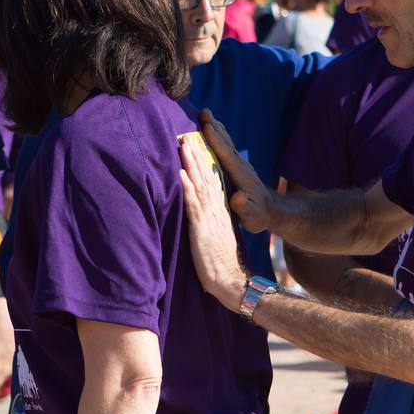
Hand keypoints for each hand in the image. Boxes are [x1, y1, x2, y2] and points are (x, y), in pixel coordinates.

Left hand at [179, 133, 248, 310]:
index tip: (199, 142)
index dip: (206, 161)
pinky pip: (193, 204)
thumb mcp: (217, 235)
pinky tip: (181, 173)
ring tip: (184, 143)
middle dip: (198, 154)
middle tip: (190, 133)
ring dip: (192, 163)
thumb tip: (204, 211)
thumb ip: (212, 220)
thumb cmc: (222, 262)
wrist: (232, 280)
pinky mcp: (201, 228)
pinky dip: (187, 187)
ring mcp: (209, 217)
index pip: (213, 180)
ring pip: (200, 184)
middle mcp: (216, 209)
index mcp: (220, 210)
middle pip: (207, 176)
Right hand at [197, 110, 275, 233]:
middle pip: (226, 143)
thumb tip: (238, 198)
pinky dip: (217, 136)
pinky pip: (225, 147)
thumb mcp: (252, 216)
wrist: (271, 212)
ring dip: (216, 127)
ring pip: (226, 142)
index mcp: (242, 176)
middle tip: (203, 111)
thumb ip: (245, 207)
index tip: (207, 128)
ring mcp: (240, 164)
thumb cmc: (259, 216)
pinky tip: (211, 129)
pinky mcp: (237, 165)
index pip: (227, 156)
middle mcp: (241, 166)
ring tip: (205, 114)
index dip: (217, 142)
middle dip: (215, 127)